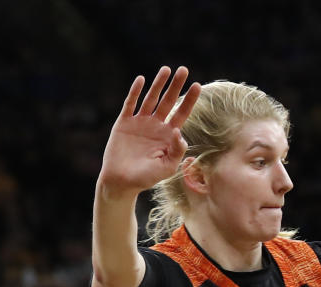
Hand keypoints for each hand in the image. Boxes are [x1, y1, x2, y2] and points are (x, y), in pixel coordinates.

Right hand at [98, 66, 200, 196]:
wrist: (122, 182)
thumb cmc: (146, 178)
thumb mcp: (167, 167)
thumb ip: (176, 151)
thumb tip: (179, 132)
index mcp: (168, 135)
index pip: (182, 113)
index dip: (189, 100)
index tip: (198, 85)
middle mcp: (155, 126)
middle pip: (168, 101)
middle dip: (176, 86)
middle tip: (184, 70)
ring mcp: (139, 123)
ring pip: (150, 99)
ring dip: (158, 84)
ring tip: (166, 69)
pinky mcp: (123, 123)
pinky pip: (130, 104)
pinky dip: (135, 92)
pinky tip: (141, 80)